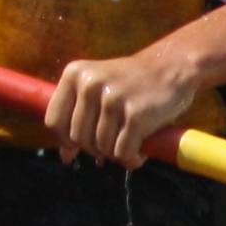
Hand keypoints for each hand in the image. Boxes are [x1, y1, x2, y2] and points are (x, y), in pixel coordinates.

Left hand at [42, 45, 202, 167]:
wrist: (172, 66)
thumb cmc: (131, 82)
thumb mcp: (97, 87)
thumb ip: (77, 115)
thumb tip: (65, 156)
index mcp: (74, 74)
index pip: (53, 120)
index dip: (64, 140)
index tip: (78, 147)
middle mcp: (90, 84)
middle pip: (77, 138)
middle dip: (94, 149)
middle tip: (112, 144)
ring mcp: (113, 99)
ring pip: (101, 148)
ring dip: (116, 154)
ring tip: (129, 142)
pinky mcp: (136, 114)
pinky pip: (123, 152)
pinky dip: (131, 158)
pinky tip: (139, 151)